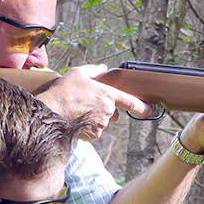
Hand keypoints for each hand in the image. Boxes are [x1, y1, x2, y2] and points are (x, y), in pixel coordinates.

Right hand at [36, 64, 152, 139]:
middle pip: (112, 111)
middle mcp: (108, 110)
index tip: (152, 111)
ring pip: (102, 121)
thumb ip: (93, 70)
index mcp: (107, 94)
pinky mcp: (94, 134)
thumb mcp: (78, 74)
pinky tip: (78, 119)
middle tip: (87, 103)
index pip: (131, 101)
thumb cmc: (63, 91)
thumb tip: (103, 69)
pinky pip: (95, 130)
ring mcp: (102, 123)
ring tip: (79, 111)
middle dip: (103, 108)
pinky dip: (88, 126)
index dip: (143, 107)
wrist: (51, 112)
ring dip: (94, 117)